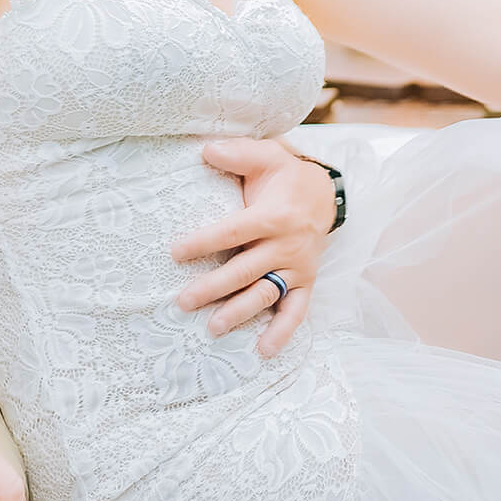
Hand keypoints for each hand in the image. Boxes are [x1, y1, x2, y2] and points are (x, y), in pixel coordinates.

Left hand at [171, 138, 335, 353]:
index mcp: (272, 216)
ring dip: (240, 313)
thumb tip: (205, 149)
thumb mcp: (266, 156)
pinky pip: (296, 311)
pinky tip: (264, 350)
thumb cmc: (285, 175)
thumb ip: (237, 153)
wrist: (325, 193)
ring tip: (212, 328)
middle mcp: (286, 245)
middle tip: (183, 301)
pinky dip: (282, 332)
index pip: (233, 232)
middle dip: (213, 287)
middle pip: (245, 270)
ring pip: (266, 294)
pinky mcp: (306, 282)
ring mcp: (297, 267)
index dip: (204, 242)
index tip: (175, 252)